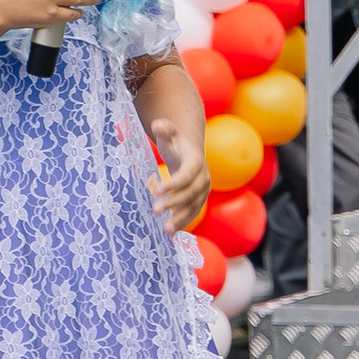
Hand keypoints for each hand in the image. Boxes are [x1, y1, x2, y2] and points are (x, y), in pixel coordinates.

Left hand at [133, 73, 209, 231]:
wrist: (189, 153)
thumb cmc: (176, 143)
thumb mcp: (169, 133)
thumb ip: (164, 128)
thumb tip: (157, 124)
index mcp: (196, 162)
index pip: (186, 174)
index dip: (174, 183)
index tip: (158, 190)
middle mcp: (203, 178)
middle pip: (190, 193)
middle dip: (174, 203)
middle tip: (155, 210)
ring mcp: (202, 191)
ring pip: (194, 207)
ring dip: (181, 219)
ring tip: (165, 230)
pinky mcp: (198, 201)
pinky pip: (192, 214)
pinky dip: (183, 223)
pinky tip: (170, 234)